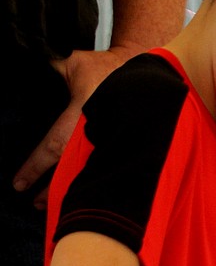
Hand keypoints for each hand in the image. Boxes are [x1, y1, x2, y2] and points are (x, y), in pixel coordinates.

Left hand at [14, 46, 140, 206]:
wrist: (147, 71)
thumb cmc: (108, 66)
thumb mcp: (76, 62)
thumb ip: (52, 69)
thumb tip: (24, 70)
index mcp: (83, 111)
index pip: (54, 144)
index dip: (36, 166)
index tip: (19, 184)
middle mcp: (99, 130)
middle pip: (72, 167)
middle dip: (53, 188)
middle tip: (35, 203)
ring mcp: (113, 138)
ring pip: (89, 170)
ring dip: (71, 187)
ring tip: (50, 203)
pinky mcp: (121, 142)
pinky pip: (102, 162)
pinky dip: (89, 177)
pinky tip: (81, 188)